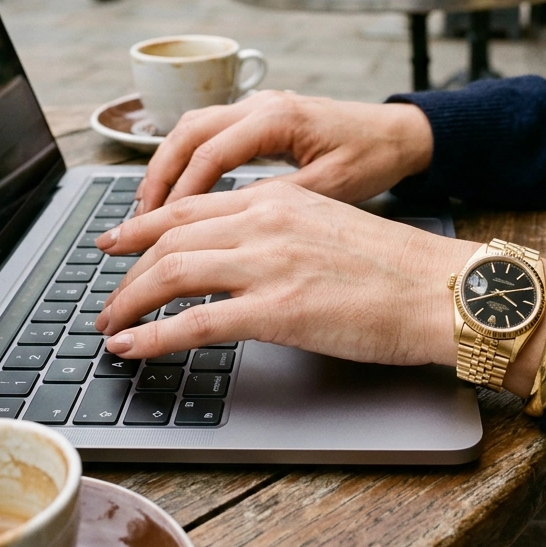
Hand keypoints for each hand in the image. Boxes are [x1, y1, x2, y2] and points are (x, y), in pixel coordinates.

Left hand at [95, 178, 472, 366]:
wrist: (438, 289)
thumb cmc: (394, 268)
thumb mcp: (327, 225)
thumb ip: (278, 231)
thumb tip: (238, 256)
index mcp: (277, 198)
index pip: (189, 207)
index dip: (142, 227)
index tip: (117, 243)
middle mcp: (264, 221)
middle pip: (169, 239)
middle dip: (127, 271)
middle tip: (107, 297)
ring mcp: (268, 264)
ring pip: (171, 275)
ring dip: (129, 304)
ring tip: (110, 327)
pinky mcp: (276, 310)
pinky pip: (193, 322)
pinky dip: (152, 336)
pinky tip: (132, 348)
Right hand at [135, 90, 433, 213]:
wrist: (399, 133)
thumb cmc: (373, 157)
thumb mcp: (331, 187)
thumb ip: (282, 201)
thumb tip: (232, 229)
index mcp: (277, 118)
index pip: (209, 154)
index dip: (179, 194)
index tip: (157, 230)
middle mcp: (260, 104)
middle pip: (187, 134)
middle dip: (156, 178)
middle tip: (134, 223)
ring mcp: (257, 105)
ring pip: (191, 128)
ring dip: (165, 167)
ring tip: (146, 212)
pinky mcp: (259, 116)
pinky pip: (208, 132)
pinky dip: (185, 160)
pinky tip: (177, 193)